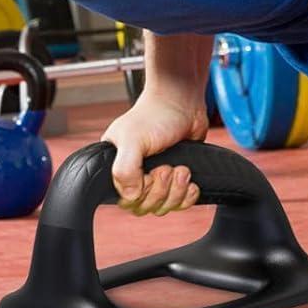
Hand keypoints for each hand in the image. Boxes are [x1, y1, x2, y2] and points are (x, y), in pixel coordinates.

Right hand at [101, 90, 207, 215]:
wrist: (183, 101)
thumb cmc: (155, 115)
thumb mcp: (133, 139)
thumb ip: (125, 169)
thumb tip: (130, 197)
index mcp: (117, 166)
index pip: (124, 200)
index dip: (141, 194)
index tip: (151, 174)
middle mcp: (135, 174)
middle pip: (145, 207)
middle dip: (161, 191)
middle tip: (168, 168)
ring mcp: (156, 177)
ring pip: (163, 206)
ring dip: (176, 192)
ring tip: (182, 169)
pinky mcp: (176, 178)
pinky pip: (179, 202)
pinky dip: (187, 196)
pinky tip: (191, 181)